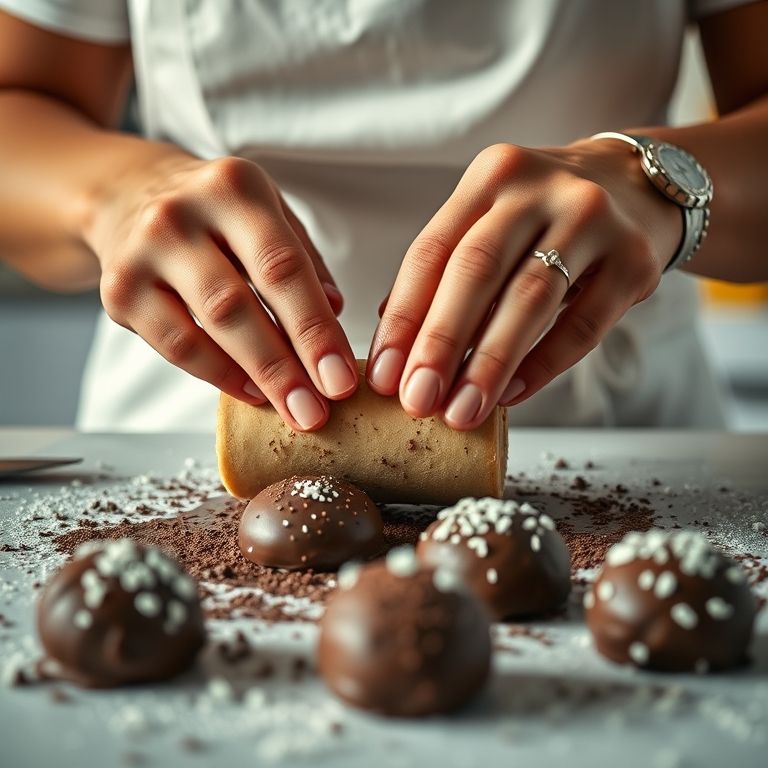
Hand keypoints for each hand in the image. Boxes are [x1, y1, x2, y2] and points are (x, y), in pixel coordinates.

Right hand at [85, 147, 356, 430]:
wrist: (130, 192)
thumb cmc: (216, 212)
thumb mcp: (267, 213)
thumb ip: (304, 261)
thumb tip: (335, 314)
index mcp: (233, 188)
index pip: (283, 267)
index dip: (314, 329)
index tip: (341, 377)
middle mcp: (180, 213)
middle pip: (239, 303)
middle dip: (285, 365)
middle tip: (318, 410)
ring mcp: (142, 252)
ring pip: (206, 327)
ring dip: (256, 378)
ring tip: (293, 409)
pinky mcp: (118, 291)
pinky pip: (175, 345)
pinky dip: (218, 374)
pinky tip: (252, 391)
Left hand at [367, 139, 682, 428]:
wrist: (637, 187)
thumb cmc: (543, 218)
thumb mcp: (491, 222)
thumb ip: (444, 273)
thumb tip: (393, 347)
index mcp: (489, 179)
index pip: (432, 252)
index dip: (403, 317)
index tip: (382, 376)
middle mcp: (538, 189)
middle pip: (477, 270)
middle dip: (440, 342)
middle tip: (416, 400)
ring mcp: (592, 220)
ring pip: (530, 298)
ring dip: (489, 363)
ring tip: (461, 411)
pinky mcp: (633, 259)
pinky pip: (583, 324)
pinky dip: (544, 363)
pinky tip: (512, 393)